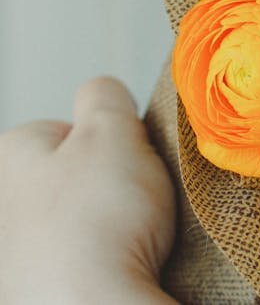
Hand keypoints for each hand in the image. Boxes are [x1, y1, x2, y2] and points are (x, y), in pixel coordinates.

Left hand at [0, 77, 177, 303]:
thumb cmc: (96, 226)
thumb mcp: (112, 133)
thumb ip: (105, 98)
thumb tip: (100, 92)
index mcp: (8, 156)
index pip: (64, 129)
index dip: (107, 141)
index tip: (127, 163)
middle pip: (65, 177)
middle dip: (99, 186)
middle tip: (129, 201)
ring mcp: (8, 252)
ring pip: (66, 222)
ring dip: (94, 227)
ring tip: (122, 241)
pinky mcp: (25, 287)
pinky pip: (68, 263)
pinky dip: (89, 265)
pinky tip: (106, 270)